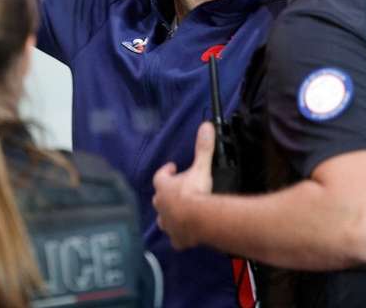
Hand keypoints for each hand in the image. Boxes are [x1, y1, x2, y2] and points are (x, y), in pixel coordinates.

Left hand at [152, 122, 215, 249]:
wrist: (199, 220)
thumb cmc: (195, 192)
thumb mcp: (200, 167)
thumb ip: (203, 148)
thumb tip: (206, 125)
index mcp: (164, 187)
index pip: (160, 176)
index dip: (166, 171)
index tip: (173, 167)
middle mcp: (161, 205)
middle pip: (160, 198)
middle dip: (167, 194)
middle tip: (178, 190)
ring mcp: (168, 224)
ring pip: (164, 219)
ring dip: (170, 215)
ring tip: (180, 213)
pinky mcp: (177, 239)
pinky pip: (176, 238)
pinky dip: (180, 236)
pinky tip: (186, 235)